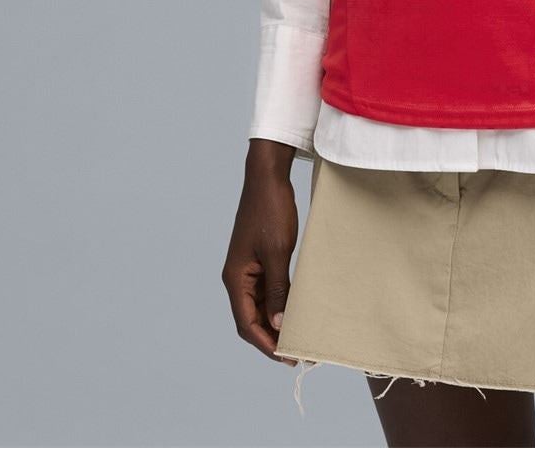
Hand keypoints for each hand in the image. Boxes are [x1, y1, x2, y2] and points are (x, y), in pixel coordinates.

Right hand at [222, 139, 301, 365]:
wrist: (268, 177)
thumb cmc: (271, 211)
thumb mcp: (277, 252)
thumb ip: (277, 289)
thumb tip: (279, 324)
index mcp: (235, 278)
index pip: (246, 323)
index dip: (265, 343)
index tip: (286, 356)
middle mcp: (237, 277)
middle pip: (251, 318)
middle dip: (271, 337)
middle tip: (296, 352)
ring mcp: (247, 269)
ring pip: (259, 306)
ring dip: (275, 322)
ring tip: (298, 335)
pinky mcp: (259, 260)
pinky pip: (267, 290)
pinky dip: (279, 303)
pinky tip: (295, 310)